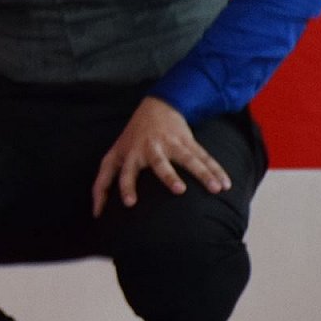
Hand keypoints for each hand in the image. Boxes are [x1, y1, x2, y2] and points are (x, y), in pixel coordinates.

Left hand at [90, 97, 231, 216]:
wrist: (155, 108)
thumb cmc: (130, 140)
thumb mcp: (114, 156)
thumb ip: (103, 182)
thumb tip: (95, 213)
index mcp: (130, 154)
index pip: (124, 172)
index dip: (125, 186)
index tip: (130, 203)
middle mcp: (150, 149)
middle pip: (159, 163)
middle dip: (168, 176)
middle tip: (179, 189)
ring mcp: (171, 144)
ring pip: (189, 159)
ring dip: (203, 173)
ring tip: (215, 188)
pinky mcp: (188, 141)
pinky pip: (204, 156)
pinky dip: (216, 170)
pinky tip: (226, 184)